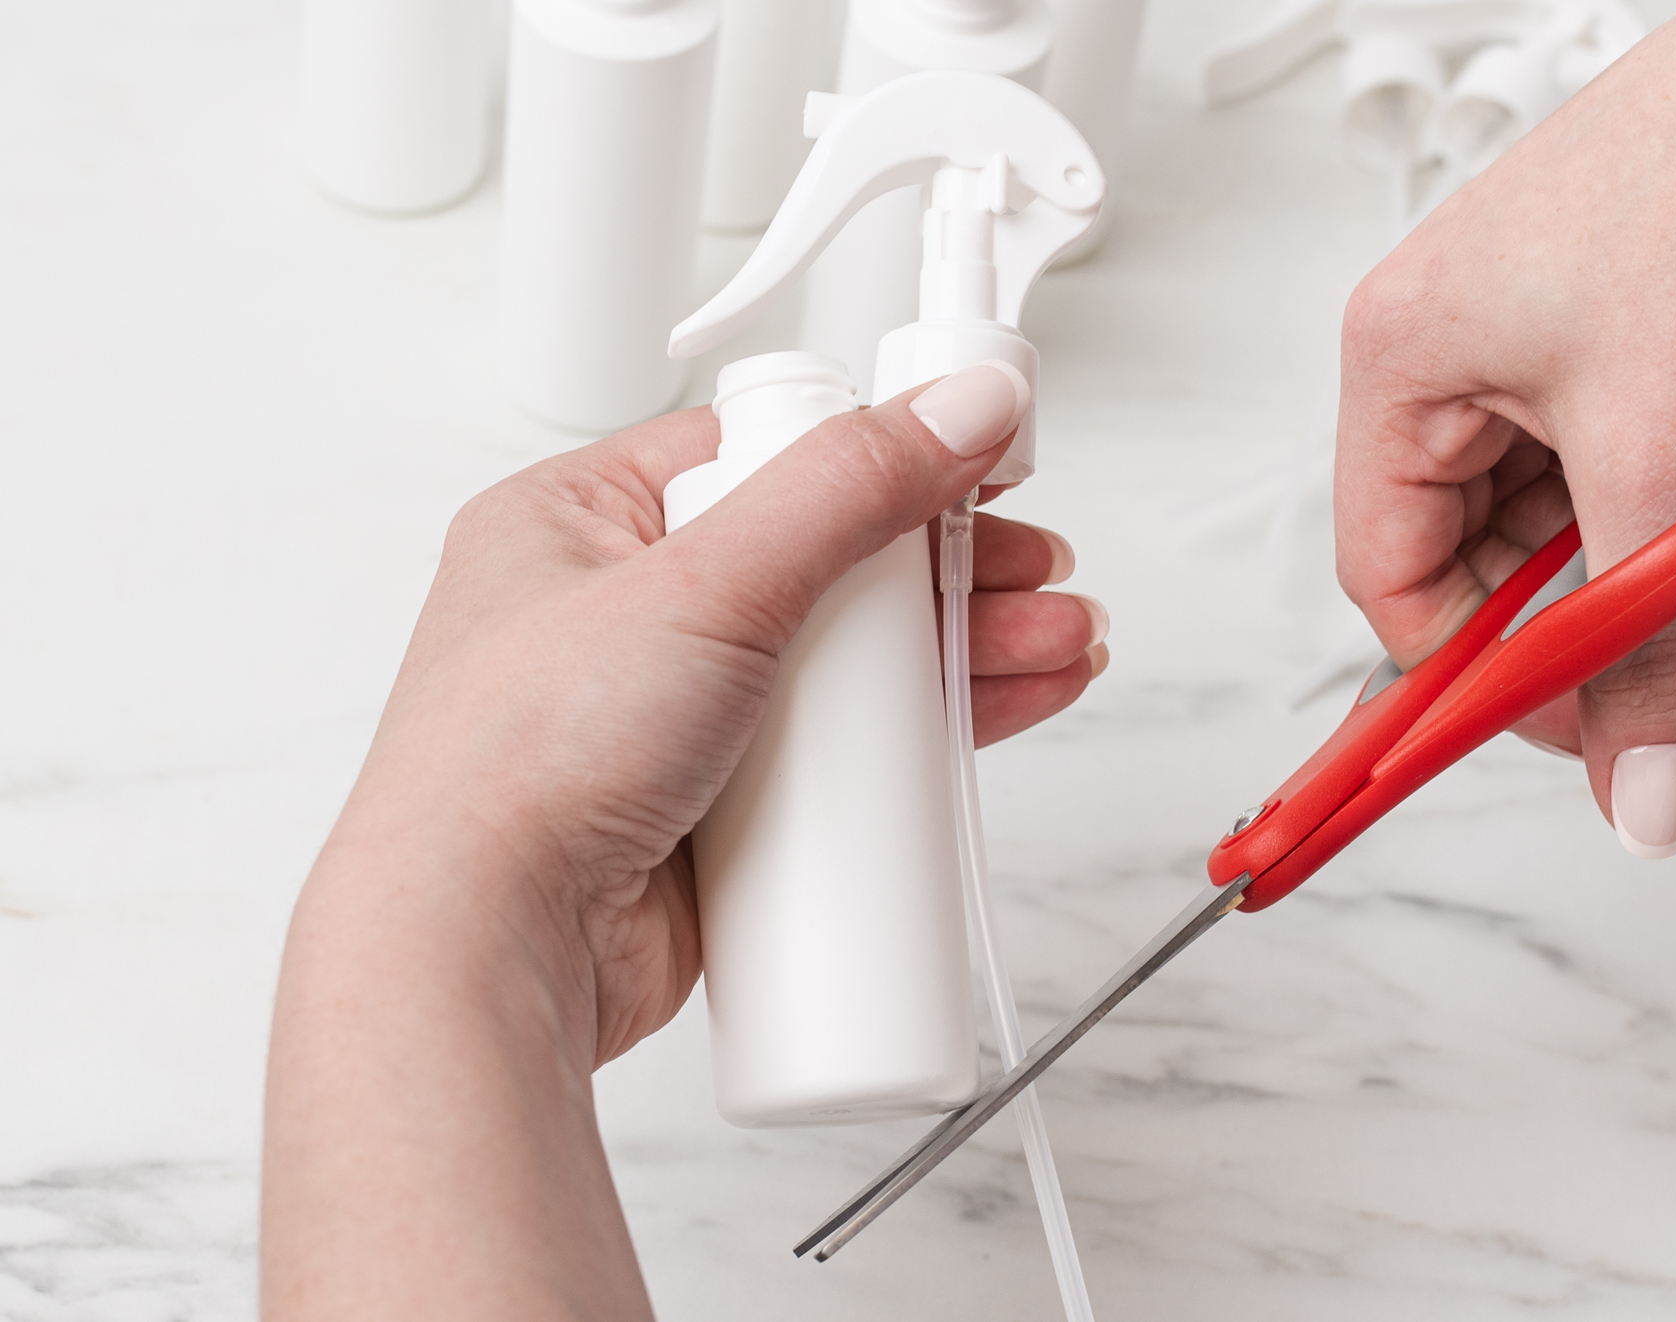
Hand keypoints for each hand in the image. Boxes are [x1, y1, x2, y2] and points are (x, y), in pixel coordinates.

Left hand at [264, 365, 1108, 1319]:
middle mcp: (627, 614)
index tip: (980, 462)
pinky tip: (993, 712)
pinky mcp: (715, 809)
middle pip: (829, 560)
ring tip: (1057, 646)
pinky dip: (918, 736)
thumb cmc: (520, 768)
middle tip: (1035, 574)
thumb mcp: (707, 584)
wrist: (485, 957)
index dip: (882, 449)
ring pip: (847, 662)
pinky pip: (837, 754)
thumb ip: (848, 485)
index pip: (768, 450)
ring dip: (959, 649)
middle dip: (951, 570)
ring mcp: (675, 717)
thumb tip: (959, 406)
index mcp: (587, 521)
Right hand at [1334, 0, 1675, 856]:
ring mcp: (1507, 322)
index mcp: (1396, 360)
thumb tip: (1640, 791)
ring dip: (1609, 540)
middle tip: (1640, 641)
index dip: (1464, 672)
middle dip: (1555, 602)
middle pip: (1457, 546)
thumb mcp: (1667, 473)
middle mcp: (1433, 339)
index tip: (1547, 725)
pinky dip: (1637, 485)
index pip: (1388, 575)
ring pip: (1530, 503)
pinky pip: (1579, 447)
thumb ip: (1645, 656)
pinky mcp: (1579, 311)